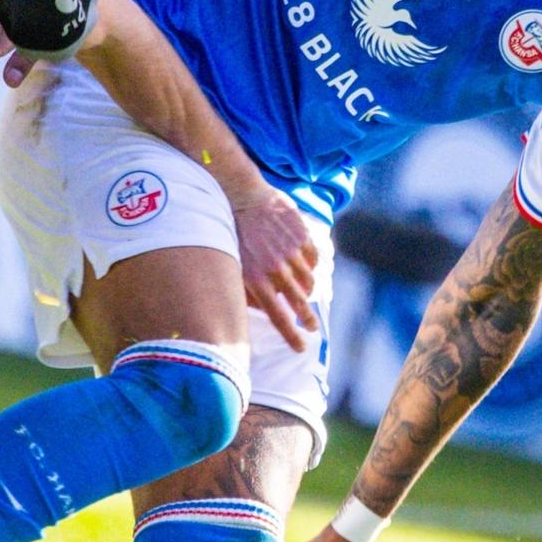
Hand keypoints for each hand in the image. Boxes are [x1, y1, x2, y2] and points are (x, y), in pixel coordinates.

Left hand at [232, 191, 318, 351]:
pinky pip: (313, 258)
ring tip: (305, 294)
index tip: (301, 347)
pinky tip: (306, 267)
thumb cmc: (229, 230)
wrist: (239, 194)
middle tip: (311, 327)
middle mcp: (277, 269)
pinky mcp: (301, 234)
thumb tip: (253, 308)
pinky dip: (311, 265)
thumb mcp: (231, 264)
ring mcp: (291, 251)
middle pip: (299, 303)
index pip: (278, 317)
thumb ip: (243, 288)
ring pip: (308, 280)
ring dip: (308, 290)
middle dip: (307, 319)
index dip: (291, 336)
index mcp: (257, 280)